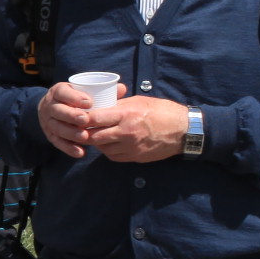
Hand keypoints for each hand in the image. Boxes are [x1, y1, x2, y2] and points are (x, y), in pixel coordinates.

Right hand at [35, 83, 95, 158]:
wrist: (55, 108)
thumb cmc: (75, 98)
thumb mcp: (83, 91)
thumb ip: (101, 90)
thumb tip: (121, 89)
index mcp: (58, 91)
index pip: (62, 93)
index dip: (74, 97)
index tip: (89, 102)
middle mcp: (49, 106)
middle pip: (57, 110)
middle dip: (71, 115)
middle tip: (85, 120)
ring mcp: (47, 121)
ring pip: (57, 127)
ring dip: (70, 133)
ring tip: (84, 136)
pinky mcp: (50, 135)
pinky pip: (57, 142)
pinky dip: (69, 148)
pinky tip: (80, 152)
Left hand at [66, 93, 190, 162]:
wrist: (183, 130)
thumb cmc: (161, 111)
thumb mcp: (139, 101)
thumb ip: (118, 105)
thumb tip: (99, 105)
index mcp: (126, 115)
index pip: (95, 119)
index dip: (82, 119)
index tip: (75, 117)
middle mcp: (126, 132)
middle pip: (94, 136)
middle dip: (84, 133)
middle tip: (79, 129)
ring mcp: (131, 147)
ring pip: (102, 148)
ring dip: (95, 142)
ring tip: (94, 134)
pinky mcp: (135, 157)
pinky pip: (113, 156)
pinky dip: (107, 150)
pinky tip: (108, 143)